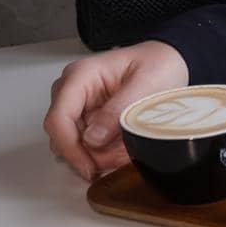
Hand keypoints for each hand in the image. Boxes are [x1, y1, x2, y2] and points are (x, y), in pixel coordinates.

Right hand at [42, 40, 188, 181]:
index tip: (88, 167)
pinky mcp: (89, 118)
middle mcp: (72, 91)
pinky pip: (90, 144)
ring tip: (128, 150)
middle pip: (63, 136)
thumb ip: (118, 110)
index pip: (58, 119)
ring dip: (101, 155)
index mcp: (80, 76)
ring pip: (77, 144)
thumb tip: (92, 139)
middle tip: (120, 159)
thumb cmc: (157, 63)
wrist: (167, 60)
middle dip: (90, 155)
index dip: (69, 148)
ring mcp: (79, 106)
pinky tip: (126, 147)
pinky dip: (107, 151)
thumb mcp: (146, 83)